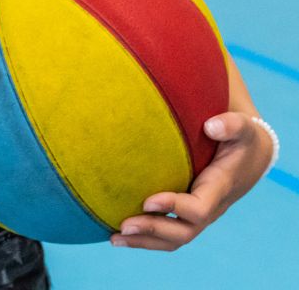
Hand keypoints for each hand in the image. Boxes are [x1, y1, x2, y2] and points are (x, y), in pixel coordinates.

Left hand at [111, 112, 273, 250]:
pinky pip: (169, 232)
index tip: (147, 201)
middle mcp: (210, 207)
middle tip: (123, 225)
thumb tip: (211, 126)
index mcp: (220, 187)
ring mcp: (199, 214)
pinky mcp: (188, 213)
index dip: (174, 207)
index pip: (199, 208)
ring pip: (174, 238)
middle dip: (153, 230)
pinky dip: (146, 236)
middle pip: (184, 231)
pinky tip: (119, 232)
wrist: (252, 156)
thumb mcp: (243, 128)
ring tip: (114, 238)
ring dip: (145, 241)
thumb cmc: (241, 139)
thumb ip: (231, 125)